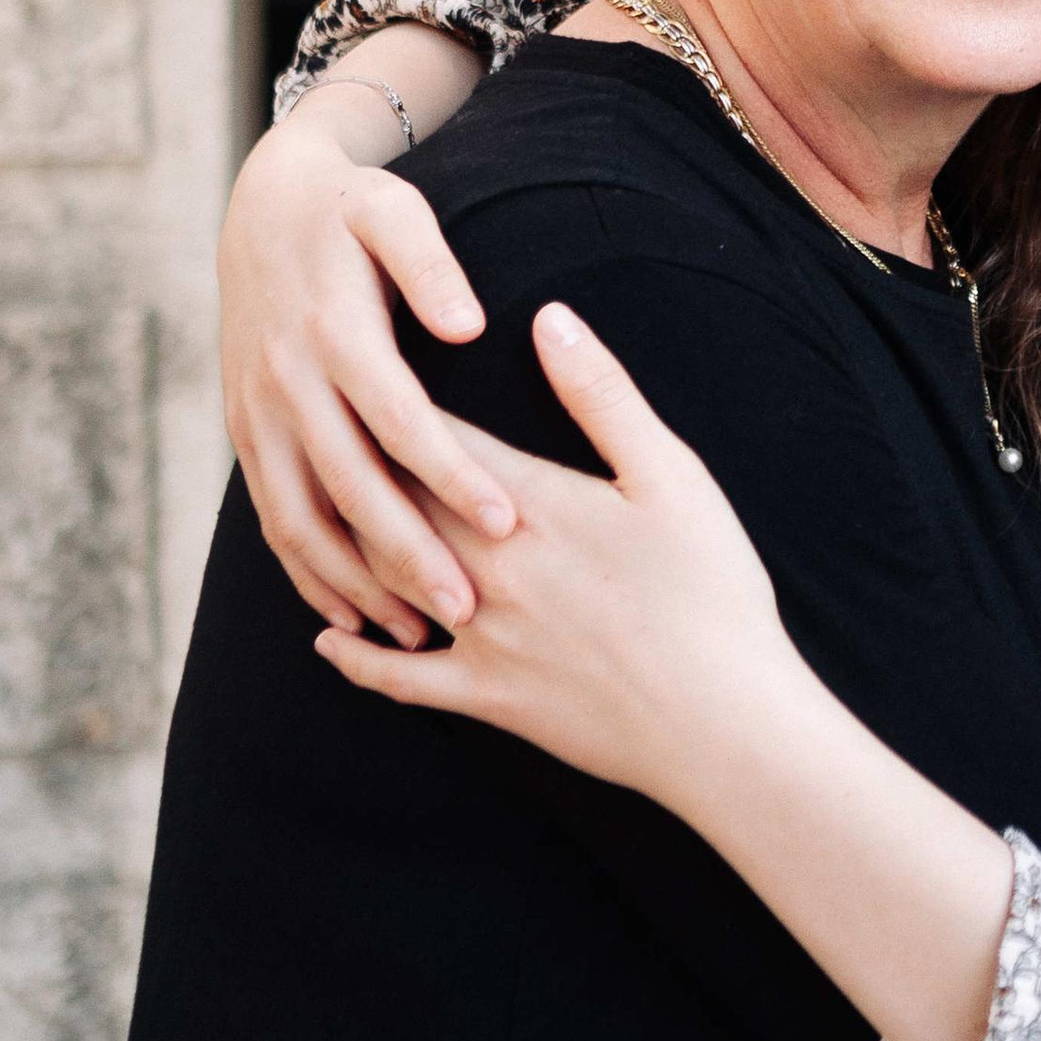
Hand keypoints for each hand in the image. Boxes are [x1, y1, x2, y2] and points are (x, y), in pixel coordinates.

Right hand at [219, 112, 510, 643]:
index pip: (400, 419)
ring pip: (301, 518)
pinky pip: (272, 517)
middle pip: (351, 487)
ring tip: (416, 633)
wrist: (260, 206)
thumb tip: (469, 325)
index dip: (452, 475)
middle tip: (469, 608)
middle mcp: (289, 381)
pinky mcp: (245, 434)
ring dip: (354, 582)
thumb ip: (430, 264)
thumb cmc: (350, 208)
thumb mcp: (393, 210)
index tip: (507, 523)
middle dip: (409, 554)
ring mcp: (258, 414)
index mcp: (334, 331)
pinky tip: (347, 615)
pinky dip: (305, 572)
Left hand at [312, 306, 798, 812]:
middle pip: (393, 502)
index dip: (391, 400)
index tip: (360, 366)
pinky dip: (357, 660)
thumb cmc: (712, 589)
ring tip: (318, 514)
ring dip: (347, 547)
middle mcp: (484, 567)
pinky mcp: (487, 698)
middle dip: (354, 463)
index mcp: (528, 503)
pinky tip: (330, 640)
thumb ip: (602, 395)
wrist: (724, 722)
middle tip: (316, 428)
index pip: (433, 437)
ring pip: (384, 580)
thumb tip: (550, 318)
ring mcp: (479, 638)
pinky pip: (401, 680)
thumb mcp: (671, 476)